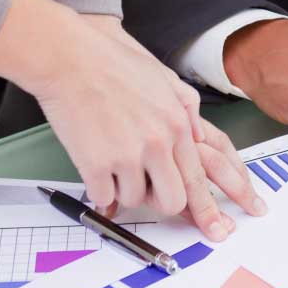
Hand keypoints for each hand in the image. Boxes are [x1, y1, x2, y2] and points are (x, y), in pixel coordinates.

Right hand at [76, 14, 262, 223]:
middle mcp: (157, 142)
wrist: (71, 59)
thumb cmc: (113, 64)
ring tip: (111, 156)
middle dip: (162, 202)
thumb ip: (187, 109)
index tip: (216, 229)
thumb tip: (199, 136)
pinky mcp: (96, 164)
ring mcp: (127, 155)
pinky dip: (99, 190)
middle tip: (147, 190)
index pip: (199, 177)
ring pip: (136, 200)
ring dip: (125, 188)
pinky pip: (104, 198)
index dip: (208, 208)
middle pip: (173, 200)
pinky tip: (94, 166)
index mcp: (176, 123)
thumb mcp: (164, 79)